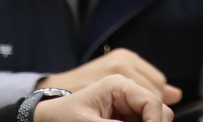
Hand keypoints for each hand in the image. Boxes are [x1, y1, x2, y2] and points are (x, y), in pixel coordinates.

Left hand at [35, 75, 174, 121]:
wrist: (44, 119)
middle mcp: (127, 88)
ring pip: (153, 114)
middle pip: (158, 107)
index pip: (152, 101)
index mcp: (118, 84)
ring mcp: (127, 100)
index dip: (156, 121)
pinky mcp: (124, 112)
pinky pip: (142, 119)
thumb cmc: (61, 119)